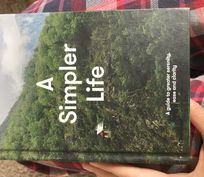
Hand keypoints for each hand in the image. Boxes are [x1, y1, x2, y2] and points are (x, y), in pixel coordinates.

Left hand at [82, 100, 203, 176]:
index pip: (132, 176)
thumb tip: (188, 99)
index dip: (112, 168)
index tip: (93, 160)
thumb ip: (202, 122)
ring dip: (110, 176)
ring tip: (94, 165)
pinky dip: (123, 175)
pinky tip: (117, 169)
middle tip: (86, 160)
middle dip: (104, 173)